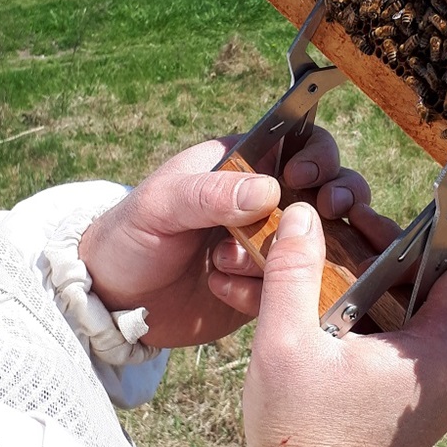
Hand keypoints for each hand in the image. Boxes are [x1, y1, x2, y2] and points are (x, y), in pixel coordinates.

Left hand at [78, 130, 368, 347]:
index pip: (301, 145)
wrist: (110, 302)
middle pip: (328, 190)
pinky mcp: (267, 288)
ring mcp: (271, 247)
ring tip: (260, 266)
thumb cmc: (128, 236)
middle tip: (327, 211)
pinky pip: (295, 288)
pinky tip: (226, 292)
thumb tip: (269, 189)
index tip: (306, 174)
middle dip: (337, 199)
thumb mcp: (160, 205)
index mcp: (243, 166)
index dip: (317, 155)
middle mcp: (266, 203)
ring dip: (300, 253)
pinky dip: (273, 291)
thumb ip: (210, 193)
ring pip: (322, 242)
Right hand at [243, 200, 446, 446]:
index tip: (373, 233)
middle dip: (394, 262)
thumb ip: (294, 267)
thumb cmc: (298, 429)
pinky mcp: (429, 409)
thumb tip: (301, 213)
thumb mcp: (285, 339)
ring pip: (429, 315)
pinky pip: (420, 346)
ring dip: (385, 293)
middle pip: (444, 287)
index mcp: (444, 354)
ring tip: (332, 285)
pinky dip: (386, 326)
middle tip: (342, 250)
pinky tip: (338, 323)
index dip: (423, 239)